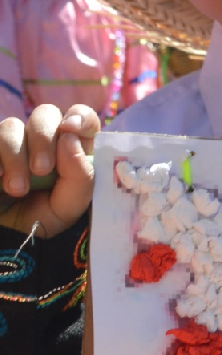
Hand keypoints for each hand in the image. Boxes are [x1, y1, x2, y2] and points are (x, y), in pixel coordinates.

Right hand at [0, 104, 99, 238]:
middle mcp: (41, 140)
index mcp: (71, 148)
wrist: (5, 241)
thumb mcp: (71, 206)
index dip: (79, 116)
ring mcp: (11, 144)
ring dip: (15, 155)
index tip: (70, 128)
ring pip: (11, 126)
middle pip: (45, 113)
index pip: (81, 117)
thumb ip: (80, 176)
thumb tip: (69, 138)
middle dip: (44, 138)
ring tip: (17, 189)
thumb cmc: (43, 221)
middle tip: (42, 170)